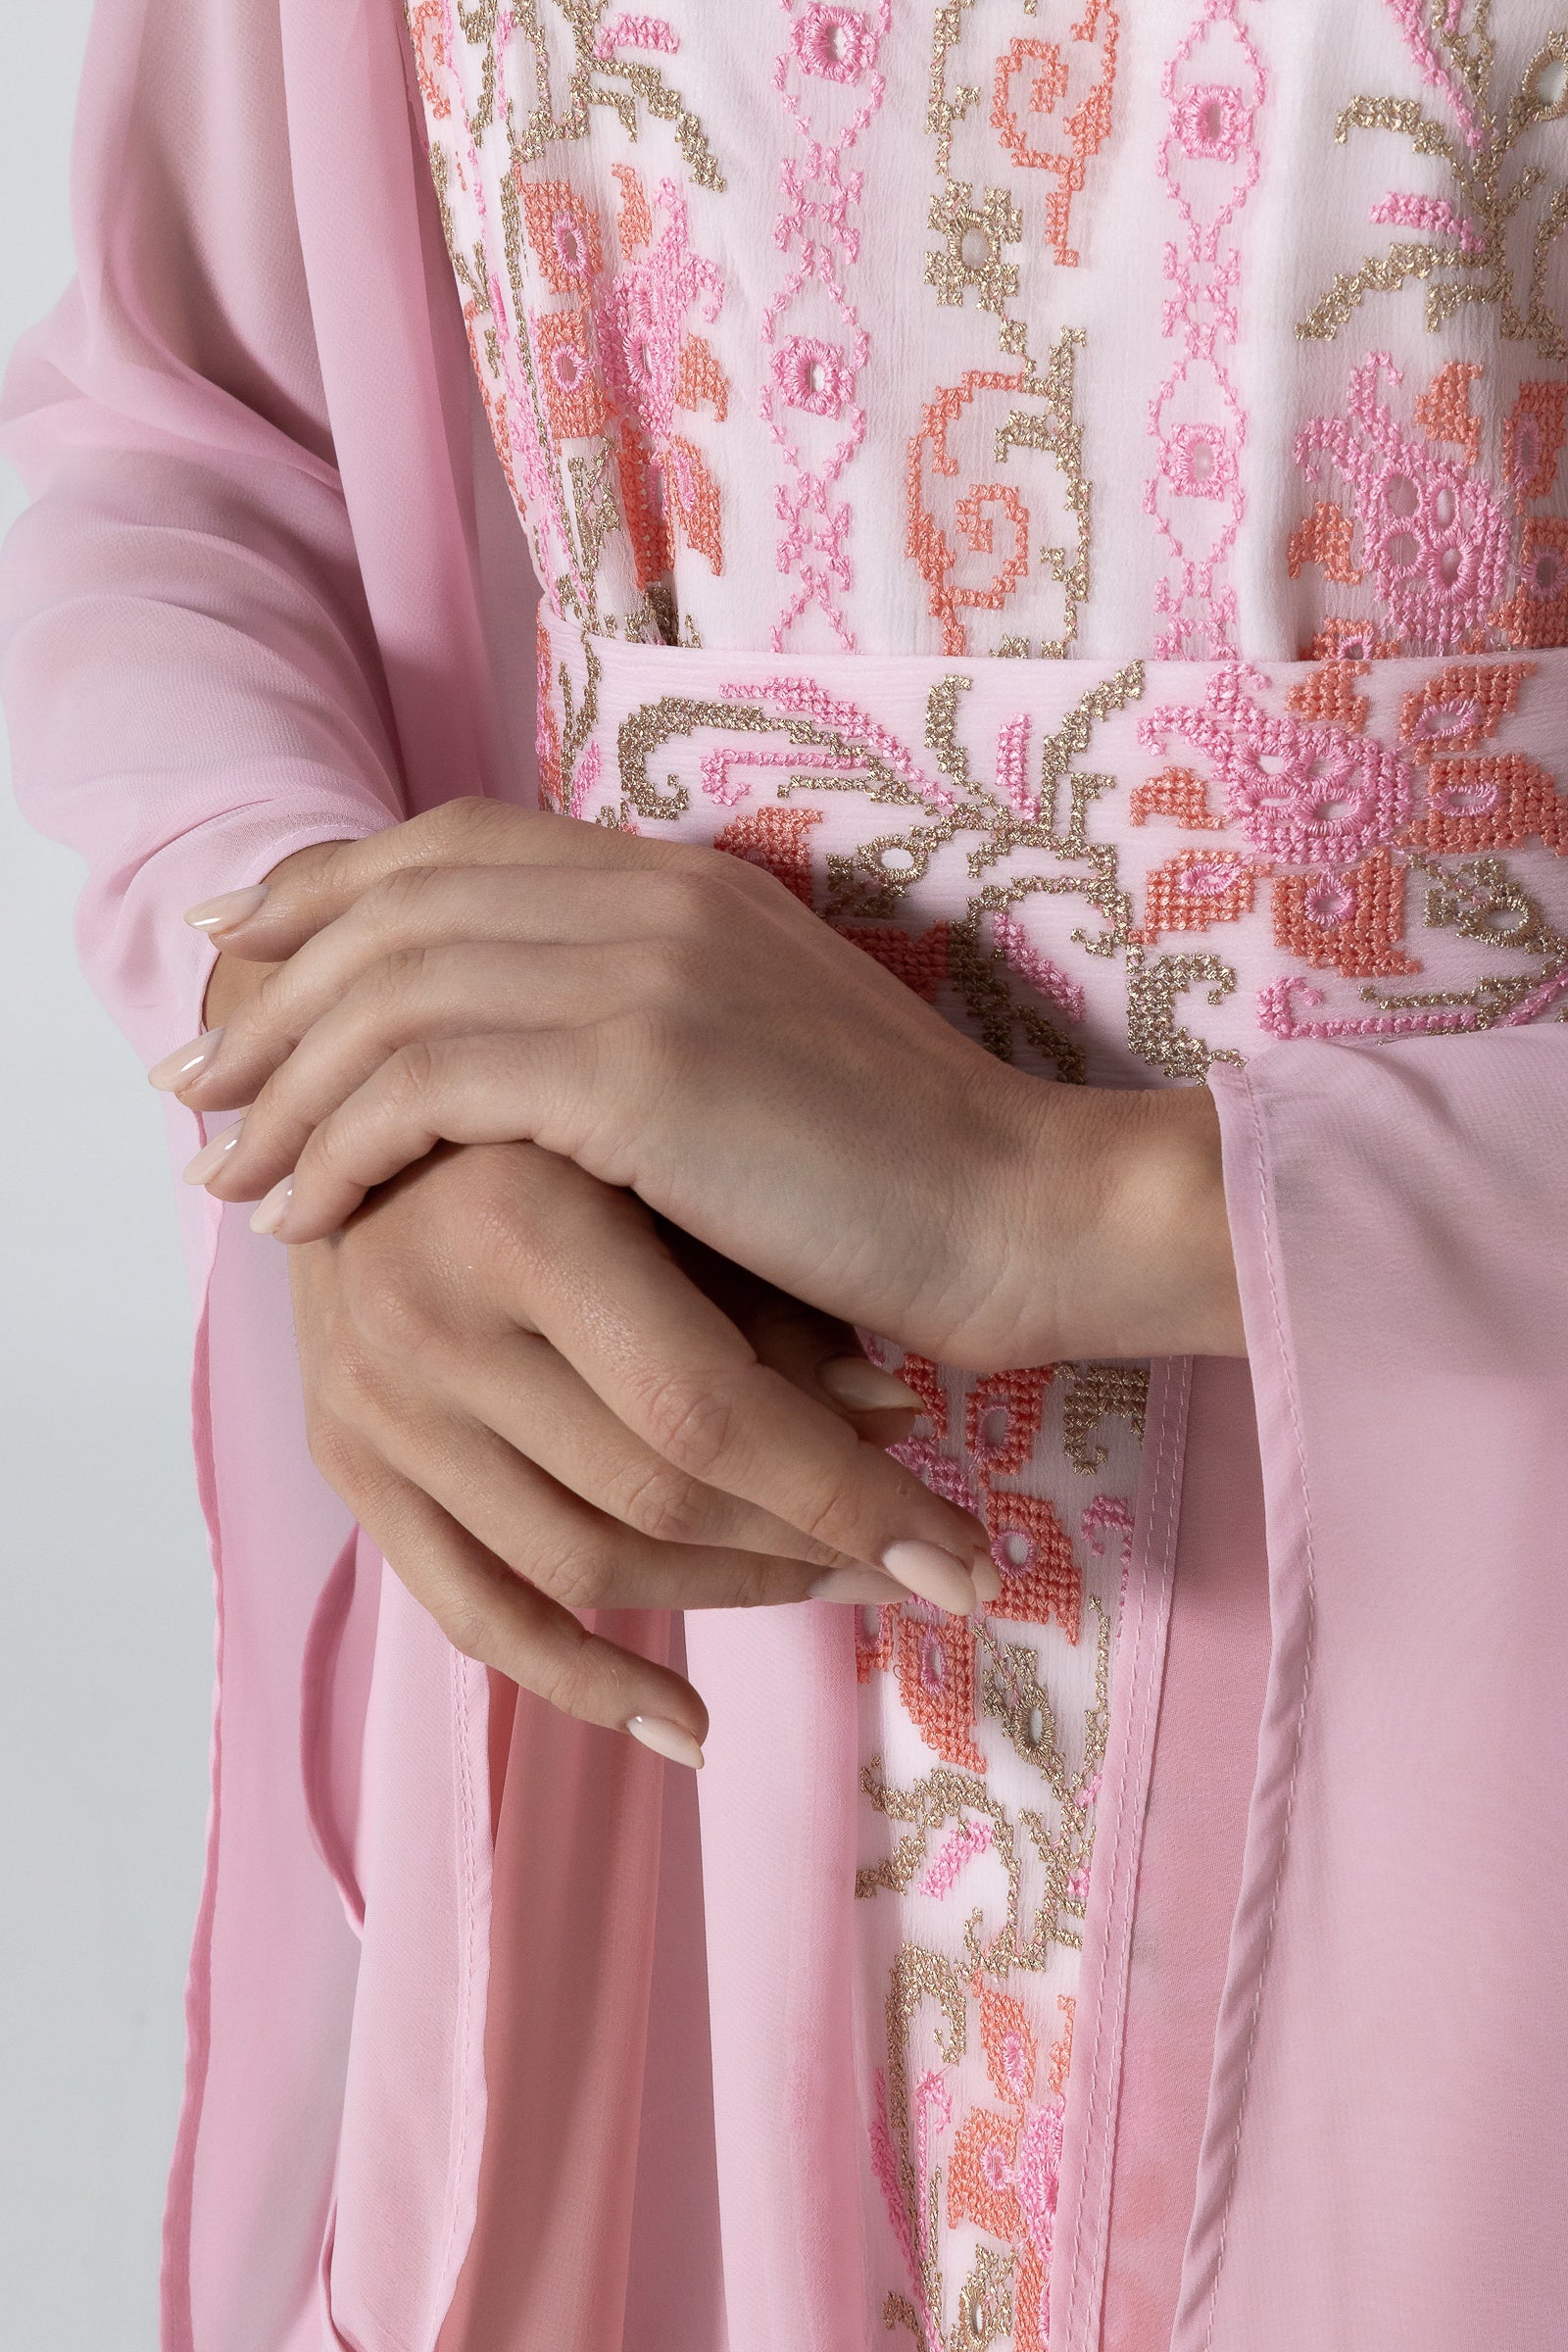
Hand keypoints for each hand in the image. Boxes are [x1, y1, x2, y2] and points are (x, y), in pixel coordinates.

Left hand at [162, 801, 1243, 1362]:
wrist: (1030, 1212)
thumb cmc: (901, 1176)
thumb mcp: (761, 1057)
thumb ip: (640, 1019)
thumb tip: (507, 1062)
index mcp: (681, 877)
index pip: (453, 846)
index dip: (328, 891)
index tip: (244, 955)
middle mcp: (653, 893)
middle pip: (396, 907)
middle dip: (272, 992)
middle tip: (197, 1079)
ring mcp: (648, 968)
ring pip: (391, 995)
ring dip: (285, 1084)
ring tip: (226, 1169)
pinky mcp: (641, 1069)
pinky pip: (425, 1085)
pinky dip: (343, 1144)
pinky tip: (309, 1210)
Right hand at [280, 1138, 996, 1761]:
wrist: (357, 1097)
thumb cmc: (556, 1113)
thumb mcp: (668, 1161)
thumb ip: (766, 1295)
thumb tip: (892, 1417)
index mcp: (516, 1216)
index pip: (705, 1412)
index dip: (848, 1497)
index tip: (968, 1561)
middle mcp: (425, 1321)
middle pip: (652, 1496)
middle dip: (814, 1543)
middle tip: (926, 1564)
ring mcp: (373, 1405)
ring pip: (578, 1564)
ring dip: (731, 1594)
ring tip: (839, 1589)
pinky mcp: (344, 1461)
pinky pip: (470, 1612)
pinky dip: (582, 1681)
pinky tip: (687, 1727)